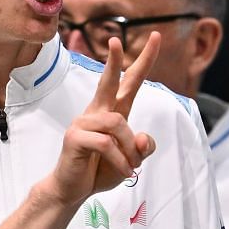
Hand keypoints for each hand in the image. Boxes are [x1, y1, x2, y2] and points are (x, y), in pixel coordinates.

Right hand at [44, 34, 158, 207]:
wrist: (73, 190)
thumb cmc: (100, 171)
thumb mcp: (131, 160)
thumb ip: (143, 148)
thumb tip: (144, 138)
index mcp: (111, 112)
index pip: (129, 82)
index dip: (143, 61)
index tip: (156, 38)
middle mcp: (96, 112)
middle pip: (108, 81)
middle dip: (113, 60)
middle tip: (115, 39)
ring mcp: (83, 122)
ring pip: (117, 123)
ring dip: (129, 147)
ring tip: (132, 167)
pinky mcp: (75, 137)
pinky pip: (106, 143)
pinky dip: (120, 160)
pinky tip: (124, 172)